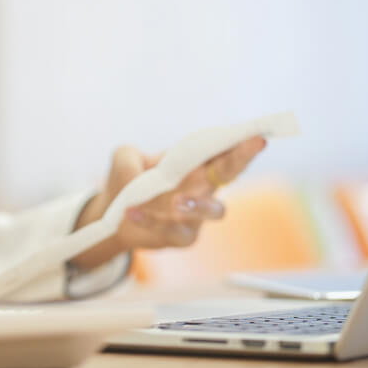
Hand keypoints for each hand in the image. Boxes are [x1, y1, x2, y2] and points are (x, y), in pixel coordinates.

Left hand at [71, 136, 265, 268]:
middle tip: (253, 145)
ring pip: (215, 210)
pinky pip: (175, 231)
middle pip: (230, 173)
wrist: (112, 213)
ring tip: (177, 201)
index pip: (220, 150)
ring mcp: (196, 215)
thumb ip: (130, 158)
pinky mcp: (181, 236)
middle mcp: (202, 188)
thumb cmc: (128, 180)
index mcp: (194, 165)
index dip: (239, 141)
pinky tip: (132, 212)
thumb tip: (137, 172)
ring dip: (200, 204)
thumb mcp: (124, 159)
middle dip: (242, 158)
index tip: (255, 131)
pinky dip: (153, 221)